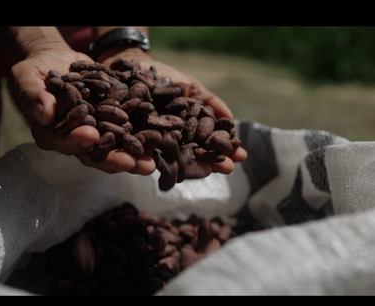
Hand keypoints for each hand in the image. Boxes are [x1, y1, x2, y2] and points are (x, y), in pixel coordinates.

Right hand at [8, 45, 154, 174]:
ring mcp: (96, 133)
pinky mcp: (112, 124)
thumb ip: (32, 96)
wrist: (57, 63)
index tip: (90, 137)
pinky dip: (141, 139)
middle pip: (93, 154)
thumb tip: (44, 113)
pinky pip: (127, 134)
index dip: (75, 141)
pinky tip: (156, 143)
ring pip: (114, 150)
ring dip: (132, 157)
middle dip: (112, 159)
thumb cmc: (35, 73)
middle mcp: (74, 139)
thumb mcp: (26, 78)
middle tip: (130, 163)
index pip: (62, 142)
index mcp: (50, 133)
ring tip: (149, 164)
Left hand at [99, 47, 247, 178]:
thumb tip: (231, 119)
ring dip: (191, 167)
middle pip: (193, 156)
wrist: (134, 66)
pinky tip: (177, 165)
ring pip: (172, 159)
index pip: (208, 143)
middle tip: (229, 168)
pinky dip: (158, 160)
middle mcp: (172, 140)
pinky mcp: (133, 141)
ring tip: (208, 171)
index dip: (224, 149)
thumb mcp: (192, 87)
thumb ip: (210, 102)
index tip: (241, 154)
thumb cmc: (166, 78)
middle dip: (212, 162)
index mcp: (188, 130)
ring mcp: (153, 142)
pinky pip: (145, 152)